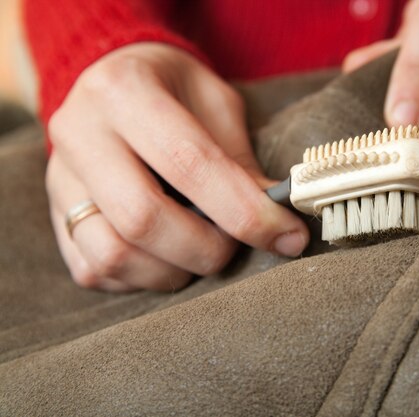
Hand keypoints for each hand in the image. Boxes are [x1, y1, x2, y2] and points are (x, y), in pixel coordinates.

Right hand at [47, 43, 308, 291]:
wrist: (116, 81)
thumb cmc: (176, 92)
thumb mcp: (217, 105)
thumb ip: (240, 162)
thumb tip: (278, 223)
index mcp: (124, 92)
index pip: (190, 164)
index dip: (246, 211)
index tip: (289, 237)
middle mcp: (79, 134)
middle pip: (143, 218)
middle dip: (207, 249)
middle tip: (235, 247)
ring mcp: (59, 179)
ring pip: (113, 255)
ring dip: (173, 271)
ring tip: (201, 253)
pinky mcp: (54, 216)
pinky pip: (95, 270)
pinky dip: (142, 278)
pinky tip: (166, 257)